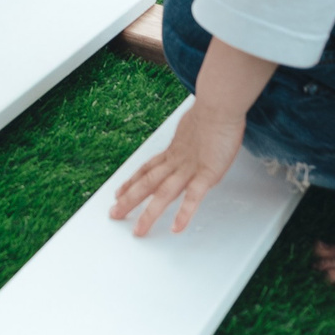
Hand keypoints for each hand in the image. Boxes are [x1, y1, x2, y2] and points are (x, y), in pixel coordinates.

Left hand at [110, 104, 244, 236]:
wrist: (220, 104)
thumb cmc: (214, 111)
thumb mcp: (195, 124)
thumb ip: (191, 137)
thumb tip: (193, 136)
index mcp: (174, 151)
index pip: (147, 169)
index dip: (132, 181)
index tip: (119, 192)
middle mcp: (176, 161)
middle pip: (147, 184)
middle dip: (129, 200)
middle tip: (114, 214)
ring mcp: (190, 169)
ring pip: (164, 194)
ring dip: (149, 213)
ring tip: (139, 230)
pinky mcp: (207, 174)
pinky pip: (193, 197)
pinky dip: (184, 214)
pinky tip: (176, 228)